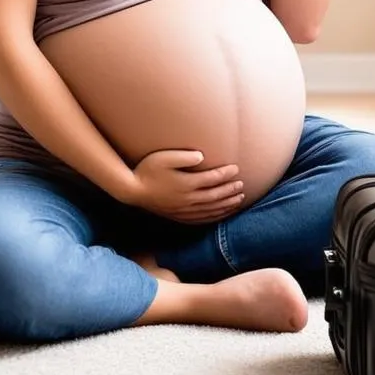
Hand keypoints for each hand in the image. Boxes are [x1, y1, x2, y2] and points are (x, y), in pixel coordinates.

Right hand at [129, 149, 244, 223]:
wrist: (132, 190)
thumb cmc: (147, 170)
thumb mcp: (163, 158)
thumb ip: (183, 156)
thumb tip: (202, 156)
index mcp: (186, 183)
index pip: (212, 179)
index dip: (226, 174)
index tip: (236, 168)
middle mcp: (188, 199)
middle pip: (215, 196)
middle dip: (230, 190)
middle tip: (242, 185)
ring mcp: (184, 209)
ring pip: (211, 209)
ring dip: (227, 204)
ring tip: (239, 199)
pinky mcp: (179, 216)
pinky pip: (202, 218)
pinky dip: (215, 216)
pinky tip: (222, 213)